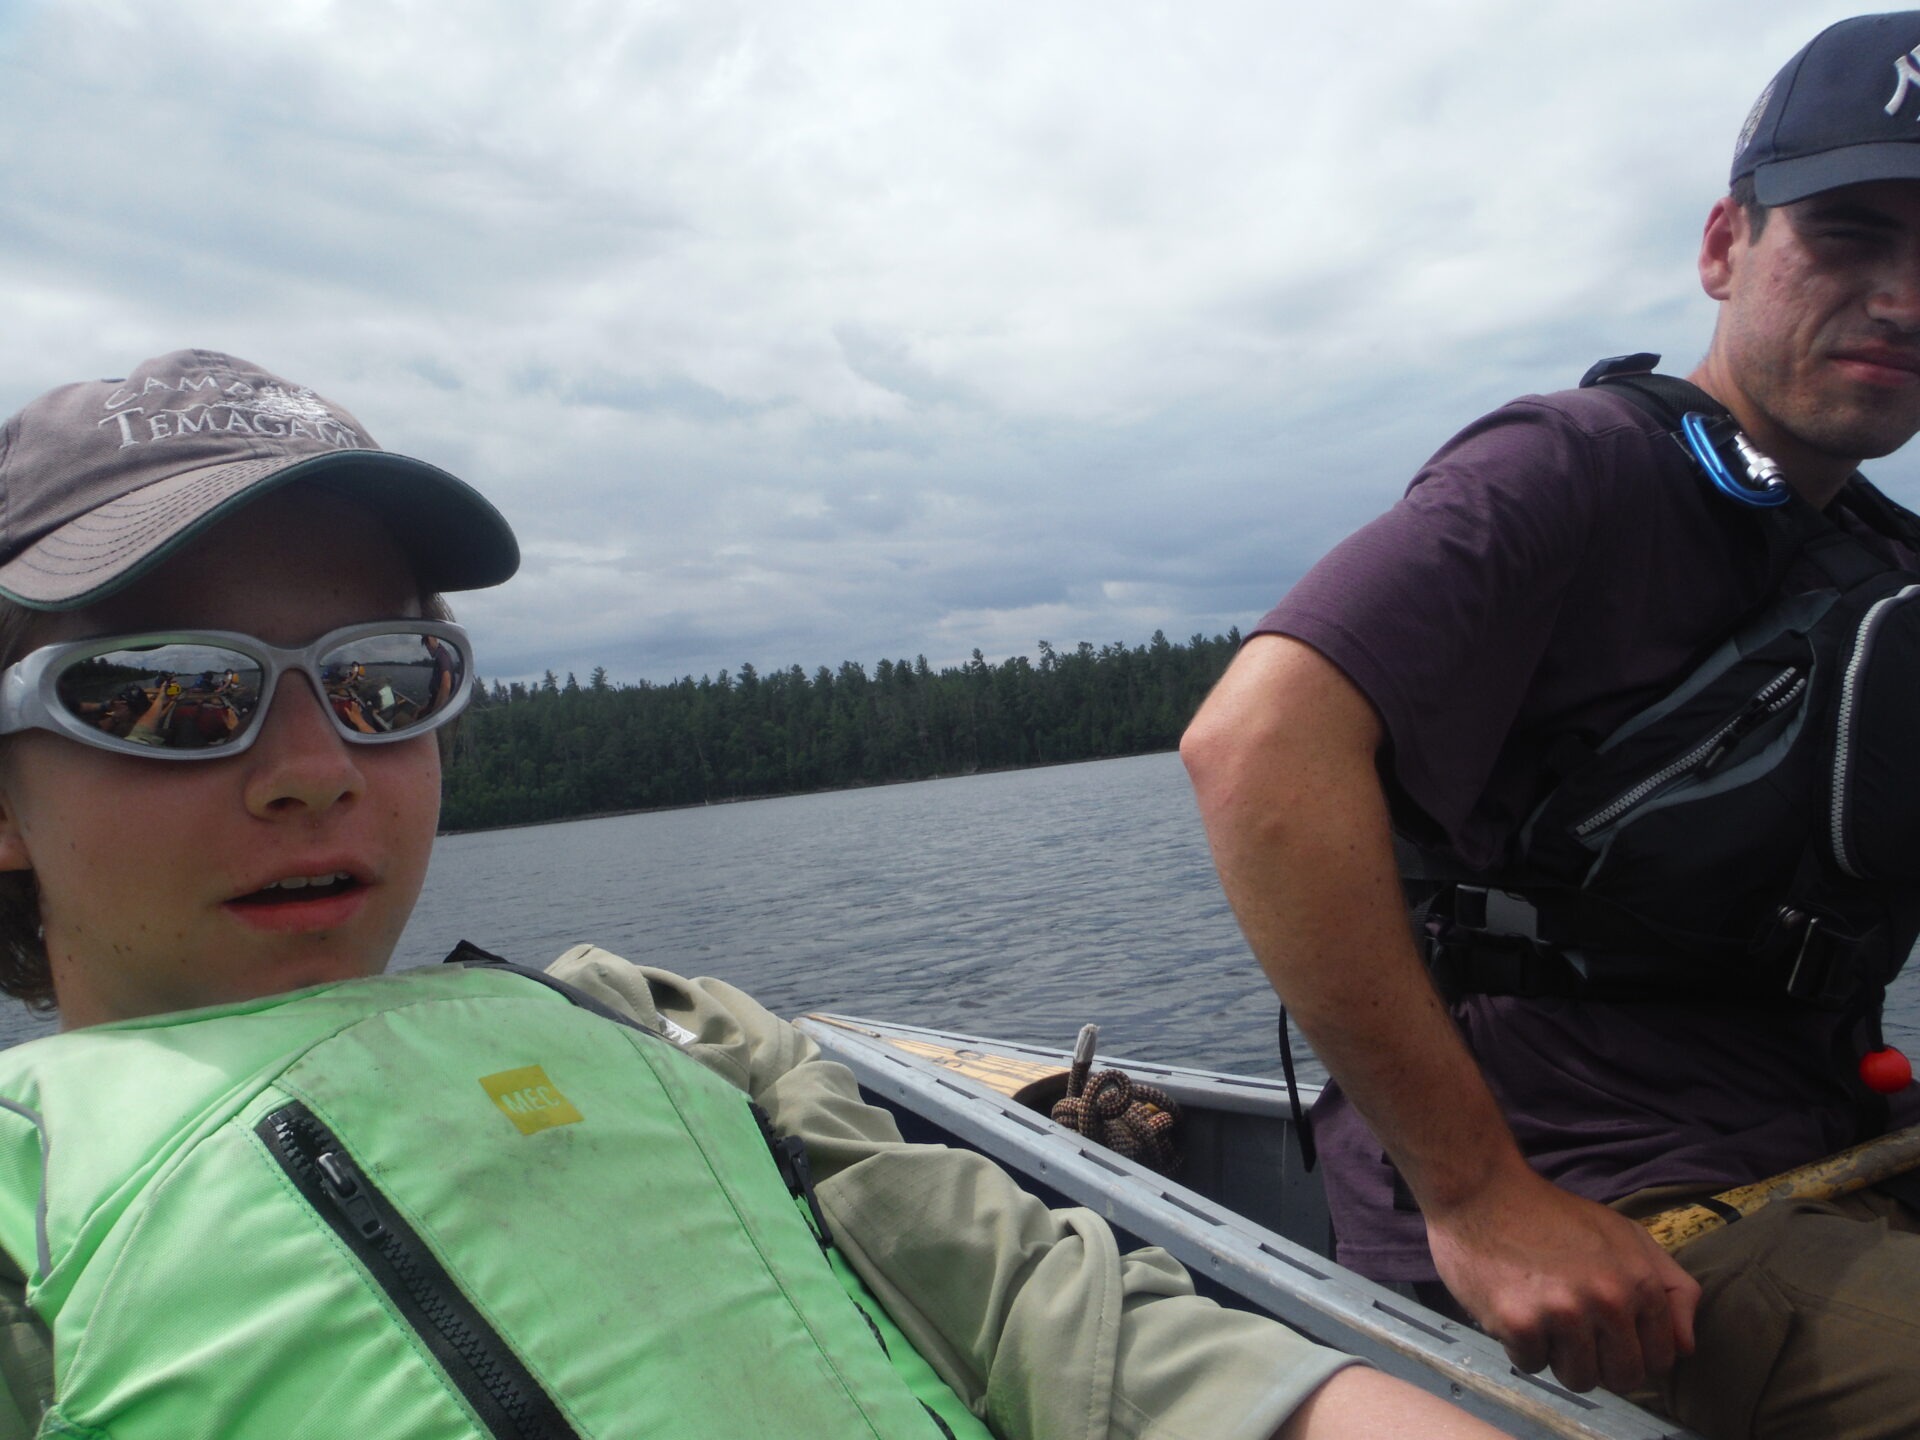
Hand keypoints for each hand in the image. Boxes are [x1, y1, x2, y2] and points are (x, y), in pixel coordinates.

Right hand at [1424, 1168, 1698, 1393]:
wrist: (1481, 1191)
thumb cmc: (1552, 1214)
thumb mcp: (1624, 1234)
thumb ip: (1671, 1287)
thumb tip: (1687, 1347)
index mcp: (1639, 1281)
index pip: (1661, 1359)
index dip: (1634, 1351)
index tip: (1609, 1333)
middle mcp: (1608, 1300)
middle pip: (1623, 1378)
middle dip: (1600, 1361)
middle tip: (1572, 1328)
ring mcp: (1563, 1313)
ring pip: (1579, 1380)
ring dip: (1559, 1356)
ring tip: (1542, 1315)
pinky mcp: (1519, 1323)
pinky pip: (1532, 1365)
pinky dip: (1520, 1345)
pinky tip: (1513, 1307)